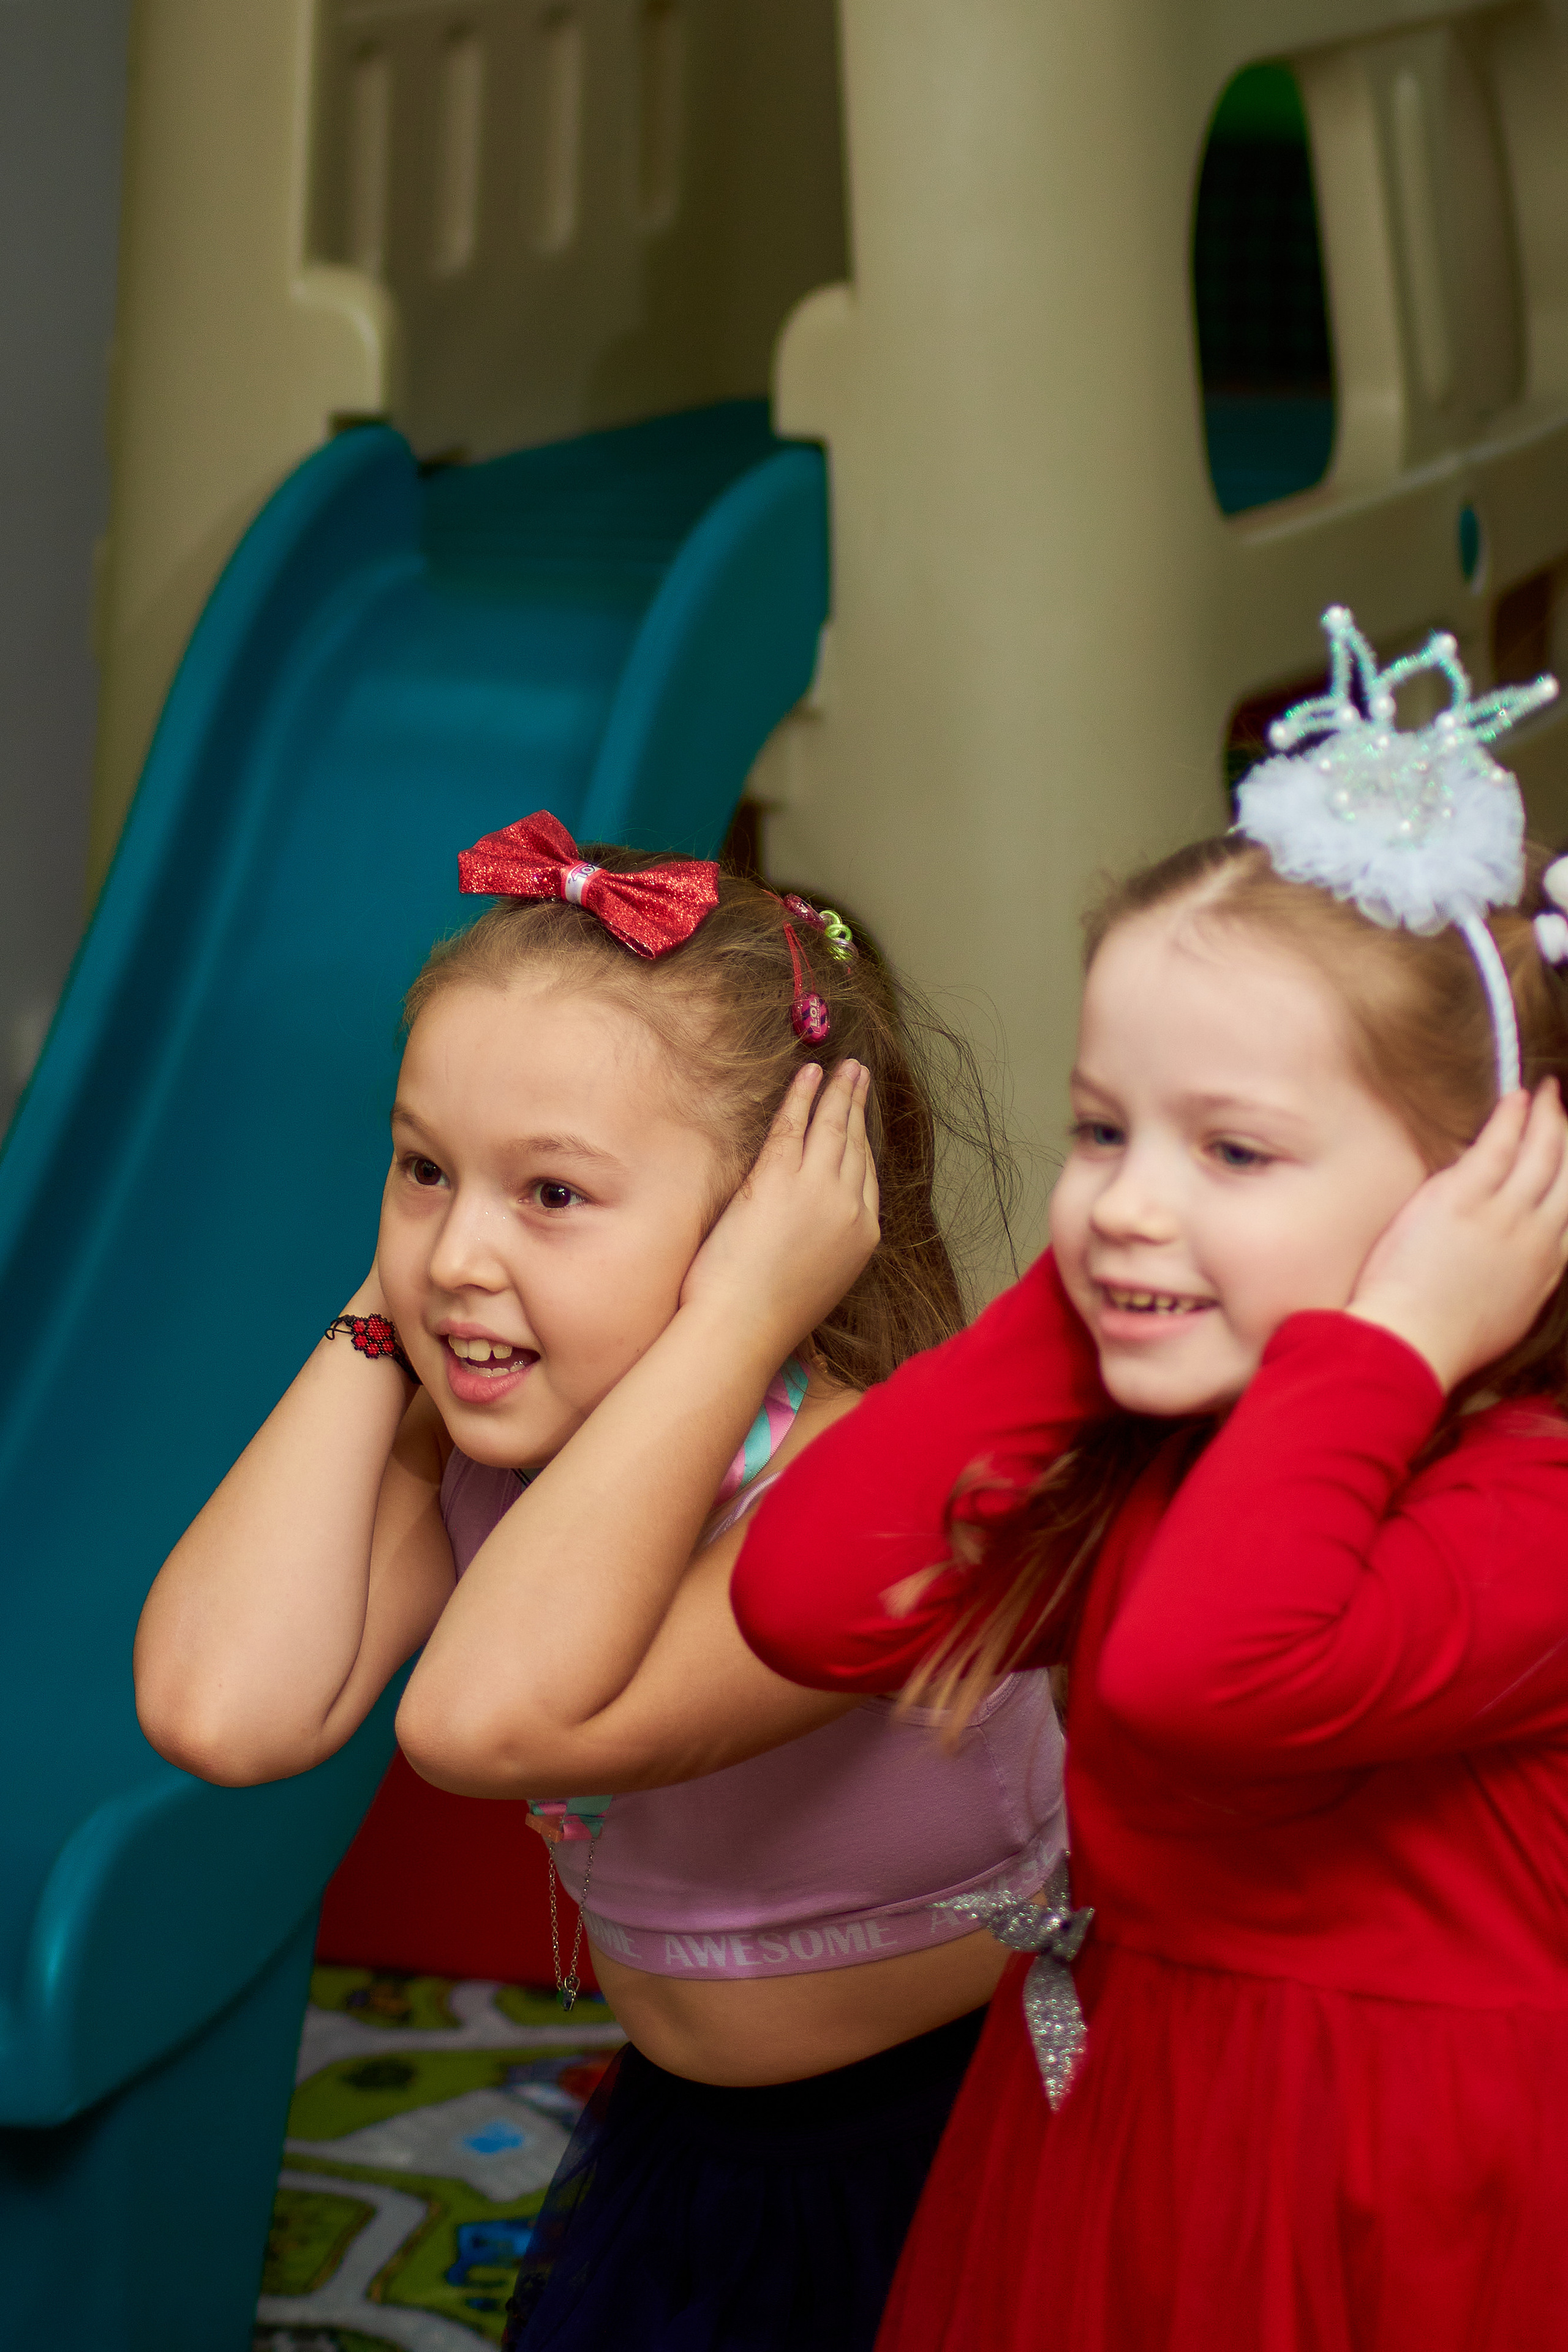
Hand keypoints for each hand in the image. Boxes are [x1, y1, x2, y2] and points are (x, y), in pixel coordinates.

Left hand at [680, 1061, 880, 1355]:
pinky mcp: (779, 1178)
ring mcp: (817, 1190)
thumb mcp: (815, 1279)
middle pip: (856, 1144)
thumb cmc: (765, 1316)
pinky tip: (809, 1074)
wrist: (743, 1329)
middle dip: (857, 1106)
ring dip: (838, 1091)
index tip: (859, 1121)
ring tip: (842, 1067)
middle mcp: (849, 1208)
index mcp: (863, 1237)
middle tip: (858, 1076)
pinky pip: (795, 1125)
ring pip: (833, 1127)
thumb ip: (824, 1244)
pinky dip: (803, 1095)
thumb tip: (811, 1230)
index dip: (862, 1142)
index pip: (867, 1176)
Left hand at [1346, 1081, 1567, 1390]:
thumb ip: (1523, 1278)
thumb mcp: (1508, 1314)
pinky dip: (1512, 1118)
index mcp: (1547, 1266)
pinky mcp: (1464, 1198)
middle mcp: (1537, 1236)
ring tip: (1549, 1093)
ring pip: (1542, 1153)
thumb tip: (1523, 1260)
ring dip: (1548, 1117)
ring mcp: (1503, 1215)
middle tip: (1564, 1110)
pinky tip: (1517, 1098)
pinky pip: (1498, 1145)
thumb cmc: (1445, 1337)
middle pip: (1566, 1173)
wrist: (1412, 1342)